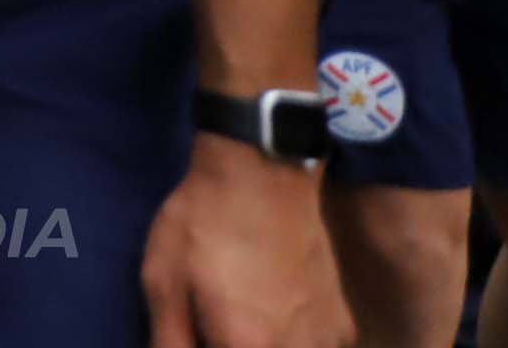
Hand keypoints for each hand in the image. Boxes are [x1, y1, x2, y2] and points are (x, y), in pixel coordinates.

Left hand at [138, 134, 350, 346]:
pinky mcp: (342, 326)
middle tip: (216, 324)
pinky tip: (276, 320)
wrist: (263, 176)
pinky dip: (294, 345)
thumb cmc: (204, 225)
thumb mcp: (164, 280)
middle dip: (232, 345)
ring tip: (243, 319)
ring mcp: (325, 342)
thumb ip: (171, 340)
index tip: (198, 335)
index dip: (205, 347)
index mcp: (247, 346)